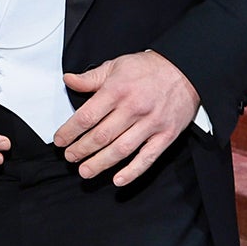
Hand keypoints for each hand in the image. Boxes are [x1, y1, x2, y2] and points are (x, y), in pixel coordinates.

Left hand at [53, 50, 200, 184]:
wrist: (186, 69)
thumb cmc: (149, 68)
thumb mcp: (116, 65)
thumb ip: (91, 77)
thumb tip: (68, 80)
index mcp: (117, 90)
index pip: (86, 116)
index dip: (70, 132)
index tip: (60, 140)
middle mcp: (133, 108)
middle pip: (101, 136)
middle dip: (81, 150)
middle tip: (70, 157)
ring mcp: (151, 123)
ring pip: (121, 149)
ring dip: (100, 163)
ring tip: (85, 171)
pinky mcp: (166, 135)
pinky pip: (148, 157)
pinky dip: (133, 171)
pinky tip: (118, 179)